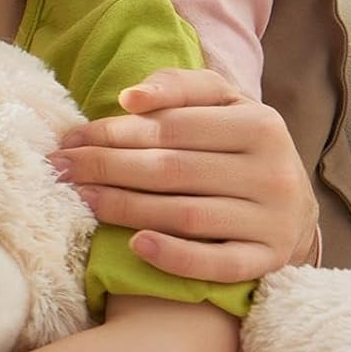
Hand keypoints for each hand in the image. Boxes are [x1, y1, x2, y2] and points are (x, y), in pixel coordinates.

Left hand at [50, 67, 316, 282]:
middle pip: (173, 170)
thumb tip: (131, 98)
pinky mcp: (268, 260)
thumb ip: (178, 87)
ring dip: (125, 208)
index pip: (173, 127)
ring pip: (186, 215)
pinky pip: (218, 264)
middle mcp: (273, 172)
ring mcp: (273, 221)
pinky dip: (175, 256)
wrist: (290, 208)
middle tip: (60, 170)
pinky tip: (135, 245)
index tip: (70, 138)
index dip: (115, 131)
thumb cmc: (235, 145)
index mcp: (261, 124)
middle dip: (107, 167)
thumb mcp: (220, 104)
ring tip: (81, 200)